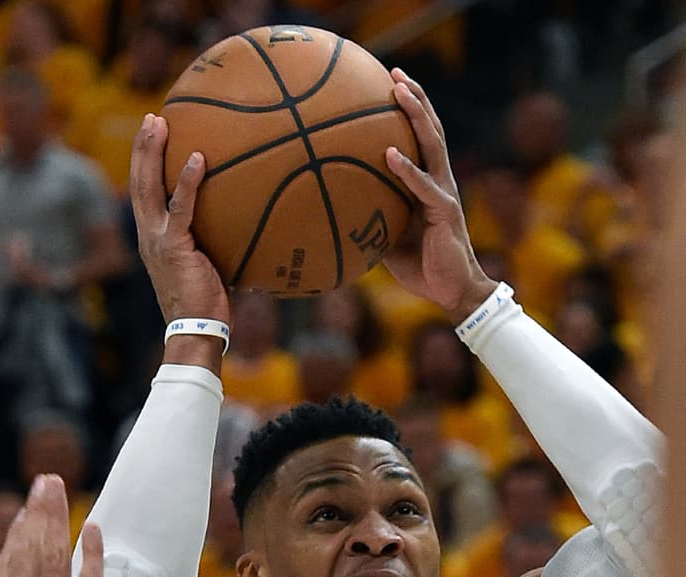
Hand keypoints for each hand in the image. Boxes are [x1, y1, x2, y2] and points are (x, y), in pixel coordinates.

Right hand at [0, 475, 110, 576]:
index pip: (9, 566)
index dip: (17, 533)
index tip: (25, 509)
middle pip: (30, 552)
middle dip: (37, 513)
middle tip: (45, 482)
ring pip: (54, 559)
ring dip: (56, 520)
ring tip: (58, 491)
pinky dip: (90, 553)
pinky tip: (91, 528)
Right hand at [129, 114, 229, 325]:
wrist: (194, 330)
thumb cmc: (206, 305)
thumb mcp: (206, 266)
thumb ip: (214, 241)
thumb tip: (245, 222)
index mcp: (152, 240)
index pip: (143, 195)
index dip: (143, 165)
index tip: (152, 137)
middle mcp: (148, 236)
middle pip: (138, 183)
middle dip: (142, 148)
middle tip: (151, 118)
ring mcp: (157, 240)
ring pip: (148, 188)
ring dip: (152, 152)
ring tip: (159, 123)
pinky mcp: (174, 246)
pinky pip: (181, 207)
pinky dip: (187, 181)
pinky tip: (198, 157)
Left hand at [383, 69, 497, 320]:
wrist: (452, 292)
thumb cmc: (421, 266)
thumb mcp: (387, 239)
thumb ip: (371, 218)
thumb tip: (335, 211)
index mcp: (429, 185)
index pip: (423, 139)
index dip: (411, 111)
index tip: (392, 84)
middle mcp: (441, 182)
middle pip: (430, 130)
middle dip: (415, 99)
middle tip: (395, 72)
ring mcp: (445, 194)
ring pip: (432, 146)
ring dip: (416, 116)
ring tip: (399, 91)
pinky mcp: (444, 212)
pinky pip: (422, 187)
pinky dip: (405, 169)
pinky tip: (388, 153)